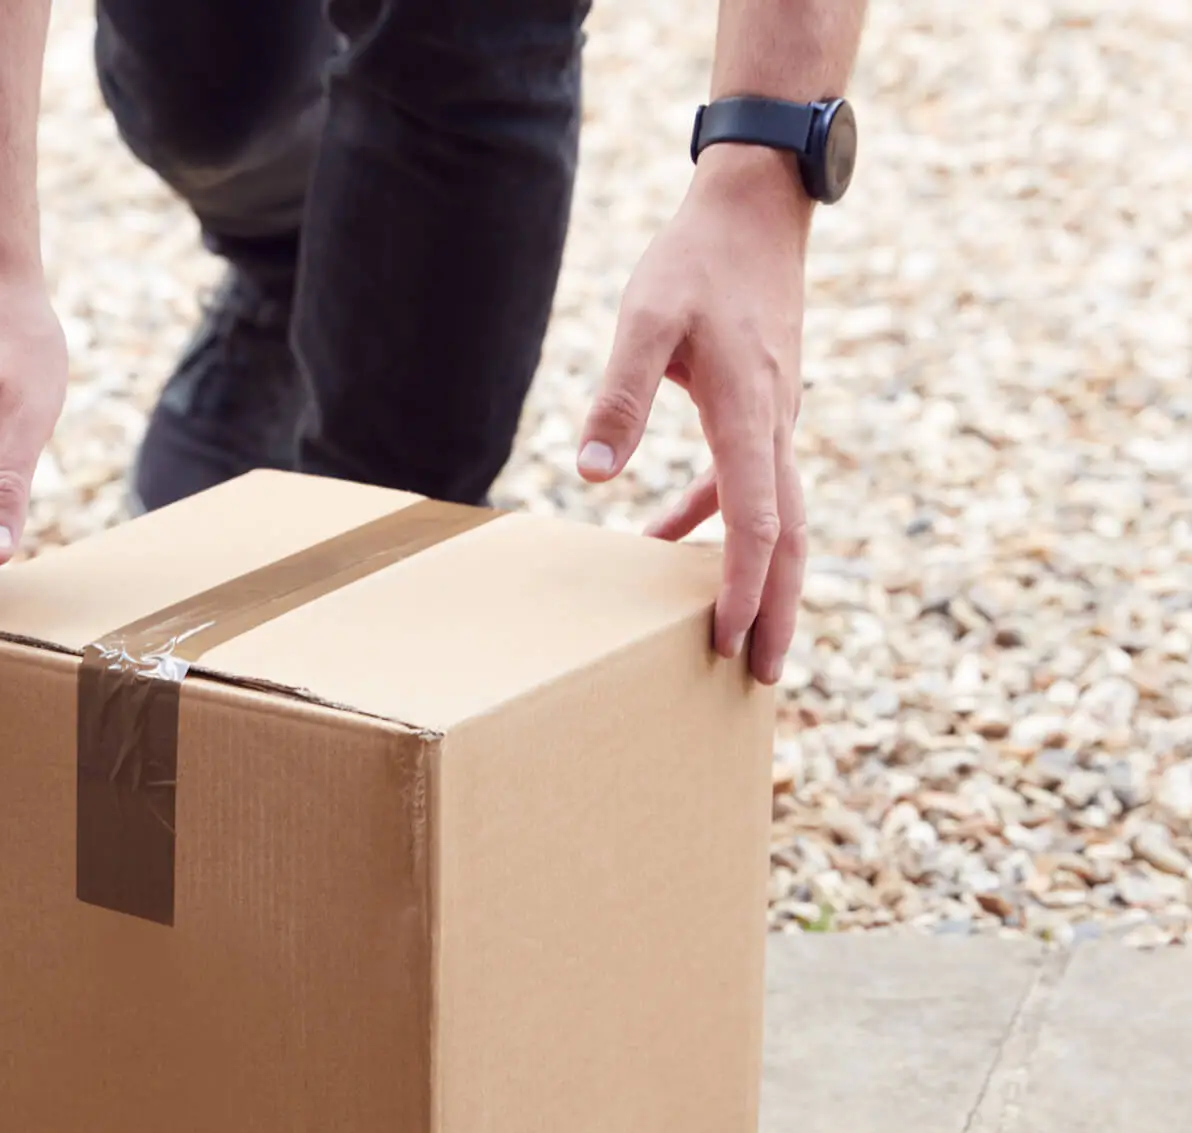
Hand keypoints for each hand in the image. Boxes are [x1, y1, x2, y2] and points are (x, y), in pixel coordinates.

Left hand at [577, 146, 810, 685]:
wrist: (756, 207)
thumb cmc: (696, 261)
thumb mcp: (646, 320)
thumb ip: (618, 394)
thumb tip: (591, 474)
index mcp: (752, 414)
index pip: (756, 521)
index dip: (743, 586)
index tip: (725, 639)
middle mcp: (777, 427)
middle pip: (789, 538)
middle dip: (778, 610)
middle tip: (762, 675)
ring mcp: (777, 419)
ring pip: (780, 517)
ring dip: (760, 577)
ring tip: (734, 634)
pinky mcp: (764, 408)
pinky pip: (749, 482)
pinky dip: (716, 520)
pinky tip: (668, 538)